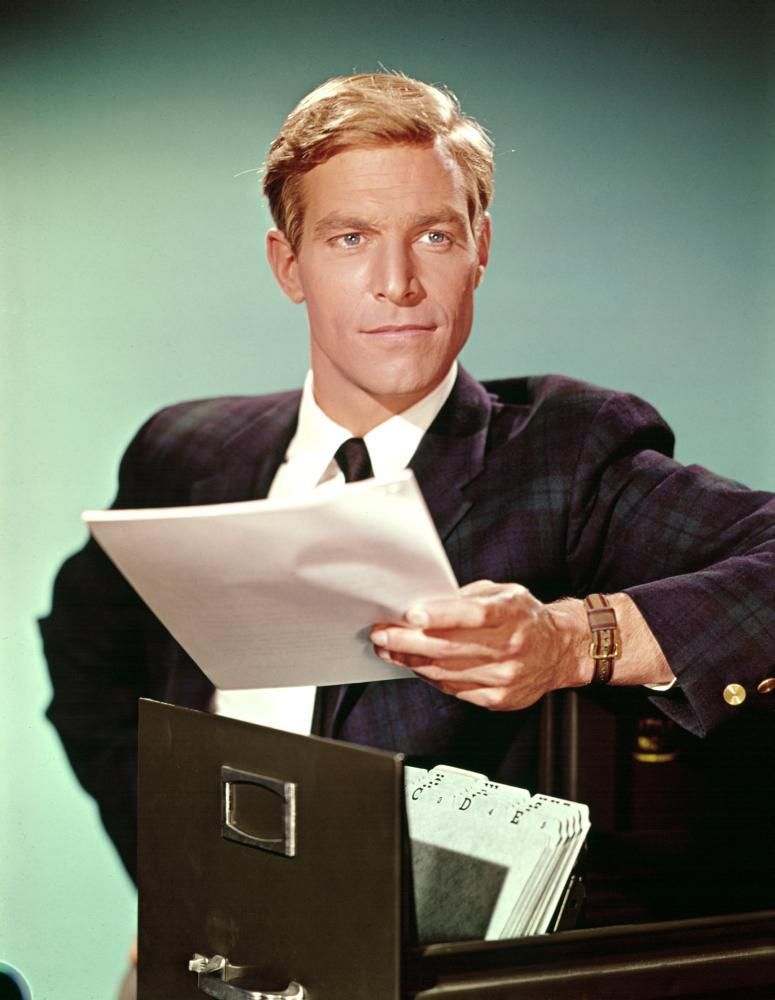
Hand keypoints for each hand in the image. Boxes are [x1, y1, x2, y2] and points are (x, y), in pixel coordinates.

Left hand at [370, 580, 586, 709]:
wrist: (559, 650)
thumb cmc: (525, 617)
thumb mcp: (503, 593)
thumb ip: (467, 597)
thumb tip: (425, 604)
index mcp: (512, 614)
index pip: (473, 615)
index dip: (439, 615)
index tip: (410, 614)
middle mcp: (510, 647)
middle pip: (450, 648)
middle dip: (407, 641)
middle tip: (382, 634)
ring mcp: (504, 676)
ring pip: (445, 672)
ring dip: (410, 660)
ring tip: (389, 649)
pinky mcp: (497, 698)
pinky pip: (453, 689)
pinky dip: (429, 676)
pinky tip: (415, 665)